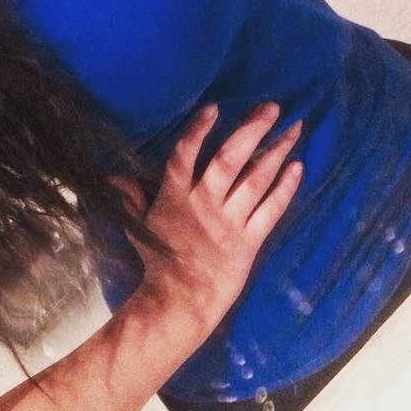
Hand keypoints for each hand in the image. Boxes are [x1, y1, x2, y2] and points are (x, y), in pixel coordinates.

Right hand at [112, 102, 302, 333]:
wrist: (181, 303)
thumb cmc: (159, 262)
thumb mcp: (137, 226)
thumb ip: (129, 197)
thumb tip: (112, 175)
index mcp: (175, 197)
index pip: (185, 155)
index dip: (198, 130)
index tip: (214, 106)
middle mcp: (204, 204)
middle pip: (229, 160)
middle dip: (252, 130)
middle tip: (272, 107)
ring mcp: (229, 222)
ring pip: (256, 180)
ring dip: (276, 152)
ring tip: (294, 128)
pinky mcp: (250, 241)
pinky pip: (271, 210)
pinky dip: (286, 188)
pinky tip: (297, 166)